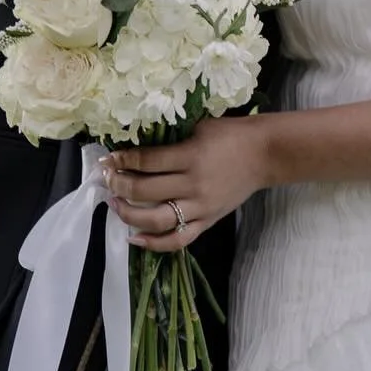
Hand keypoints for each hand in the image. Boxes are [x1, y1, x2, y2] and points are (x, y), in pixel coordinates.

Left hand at [104, 116, 271, 251]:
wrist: (264, 154)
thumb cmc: (230, 134)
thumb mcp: (199, 127)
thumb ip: (172, 138)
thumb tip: (137, 143)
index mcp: (191, 156)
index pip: (147, 161)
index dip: (122, 160)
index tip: (109, 159)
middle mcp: (193, 184)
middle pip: (145, 191)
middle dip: (119, 184)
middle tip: (106, 178)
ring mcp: (200, 207)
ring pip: (157, 219)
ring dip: (129, 214)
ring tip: (114, 205)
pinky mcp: (207, 221)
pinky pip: (178, 240)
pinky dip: (154, 243)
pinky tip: (134, 238)